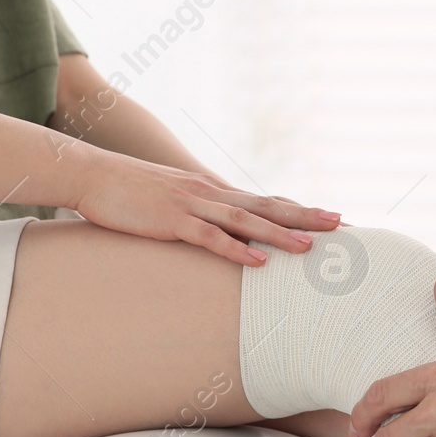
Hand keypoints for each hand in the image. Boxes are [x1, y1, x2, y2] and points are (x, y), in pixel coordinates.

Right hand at [62, 144, 339, 264]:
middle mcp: (210, 193)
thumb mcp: (172, 201)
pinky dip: (235, 249)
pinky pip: (209, 237)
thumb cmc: (129, 193)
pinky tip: (257, 261)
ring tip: (310, 247)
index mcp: (213, 191)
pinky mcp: (171, 221)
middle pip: (267, 206)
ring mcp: (192, 205)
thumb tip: (216, 231)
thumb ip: (197, 214)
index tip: (332, 218)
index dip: (299, 209)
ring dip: (279, 234)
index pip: (266, 200)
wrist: (92, 175)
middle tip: (343, 224)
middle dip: (306, 216)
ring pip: (246, 221)